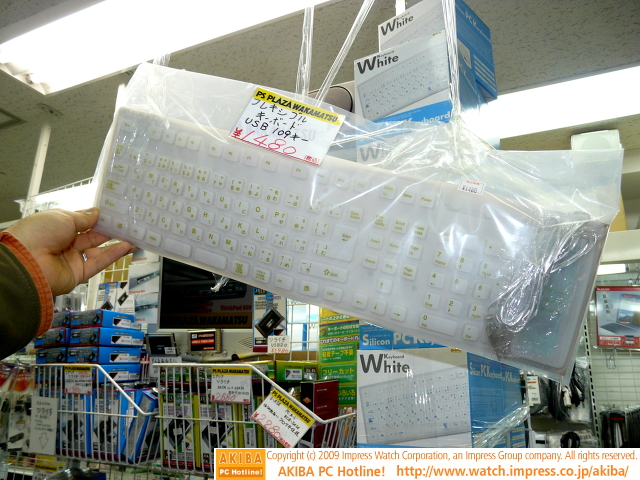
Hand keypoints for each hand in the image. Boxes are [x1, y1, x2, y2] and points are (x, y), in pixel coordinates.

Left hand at [7, 208, 134, 296]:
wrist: (27, 261)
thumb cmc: (38, 234)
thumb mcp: (63, 217)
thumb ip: (83, 218)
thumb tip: (96, 213)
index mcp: (57, 228)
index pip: (81, 223)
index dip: (96, 218)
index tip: (113, 214)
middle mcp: (64, 244)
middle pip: (92, 237)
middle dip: (109, 231)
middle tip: (127, 225)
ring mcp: (71, 260)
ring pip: (98, 251)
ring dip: (116, 244)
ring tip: (133, 237)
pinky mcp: (78, 274)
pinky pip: (98, 264)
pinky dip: (113, 255)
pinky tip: (126, 247)